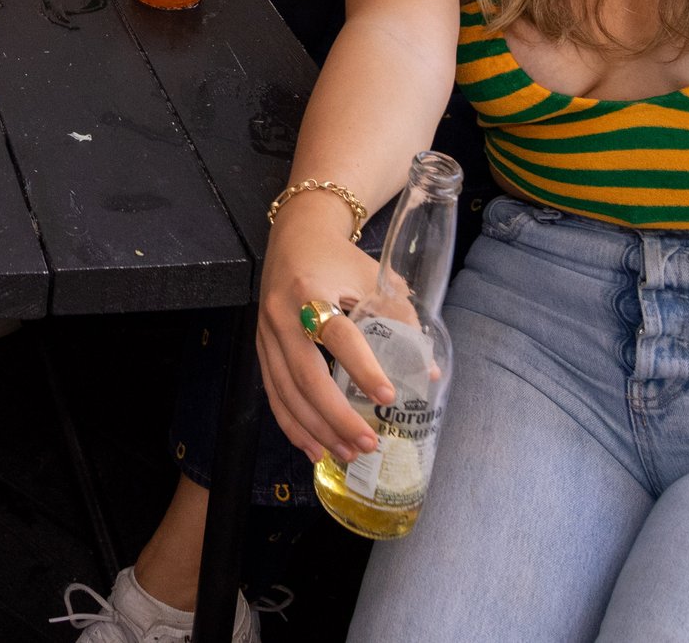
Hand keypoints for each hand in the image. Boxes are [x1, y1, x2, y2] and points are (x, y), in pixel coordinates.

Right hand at [254, 195, 387, 463]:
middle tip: (369, 441)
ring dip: (318, 428)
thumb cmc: (340, 258)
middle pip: (306, 374)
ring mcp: (266, 334)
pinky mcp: (261, 348)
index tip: (389, 398)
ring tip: (348, 453)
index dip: (363, 368)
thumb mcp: (375, 278)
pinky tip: (314, 448)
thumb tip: (427, 372)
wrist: (294, 235)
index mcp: (311, 290)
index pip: (338, 336)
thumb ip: (402, 321)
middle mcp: (282, 314)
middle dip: (338, 415)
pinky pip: (274, 394)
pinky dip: (293, 425)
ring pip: (287, 392)